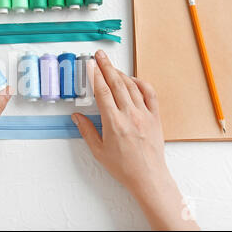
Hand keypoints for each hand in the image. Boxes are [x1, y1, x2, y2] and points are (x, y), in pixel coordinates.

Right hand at [72, 50, 198, 229]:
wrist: (148, 176)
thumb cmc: (123, 167)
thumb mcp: (98, 151)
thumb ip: (87, 131)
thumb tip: (77, 117)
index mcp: (114, 123)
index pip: (103, 92)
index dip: (96, 76)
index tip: (91, 65)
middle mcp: (130, 115)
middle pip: (117, 84)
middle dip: (106, 67)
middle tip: (100, 55)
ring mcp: (144, 114)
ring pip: (132, 87)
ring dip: (121, 74)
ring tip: (111, 66)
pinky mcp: (155, 117)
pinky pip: (150, 94)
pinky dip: (141, 83)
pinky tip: (133, 80)